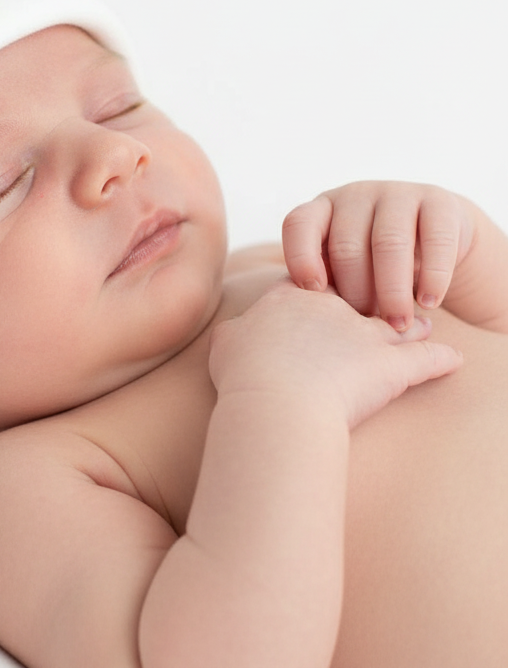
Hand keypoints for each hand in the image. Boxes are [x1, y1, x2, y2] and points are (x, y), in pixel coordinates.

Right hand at [209, 282, 462, 428]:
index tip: (325, 287)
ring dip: (410, 323)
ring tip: (423, 323)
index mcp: (289, 297)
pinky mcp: (390, 366)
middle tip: (380, 298)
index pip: (310, 279)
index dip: (319, 283)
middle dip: (370, 294)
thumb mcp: (225, 343)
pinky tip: (453, 359)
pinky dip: (441, 359)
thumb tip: (234, 332)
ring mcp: (363, 334)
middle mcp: (330, 307)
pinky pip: (425, 359)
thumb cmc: (244, 373)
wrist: (275, 400)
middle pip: (357, 293)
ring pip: (394, 321)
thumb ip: (234, 331)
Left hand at [282, 181, 475, 330]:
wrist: (437, 244)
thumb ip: (328, 282)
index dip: (301, 258)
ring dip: (392, 290)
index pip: (298, 224)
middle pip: (347, 245)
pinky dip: (432, 277)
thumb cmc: (374, 266)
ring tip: (397, 323)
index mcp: (323, 209)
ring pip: (389, 243)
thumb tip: (314, 315)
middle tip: (365, 325)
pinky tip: (428, 303)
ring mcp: (397, 193)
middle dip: (355, 291)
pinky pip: (435, 241)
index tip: (314, 292)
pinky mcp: (438, 201)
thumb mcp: (345, 270)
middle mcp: (355, 195)